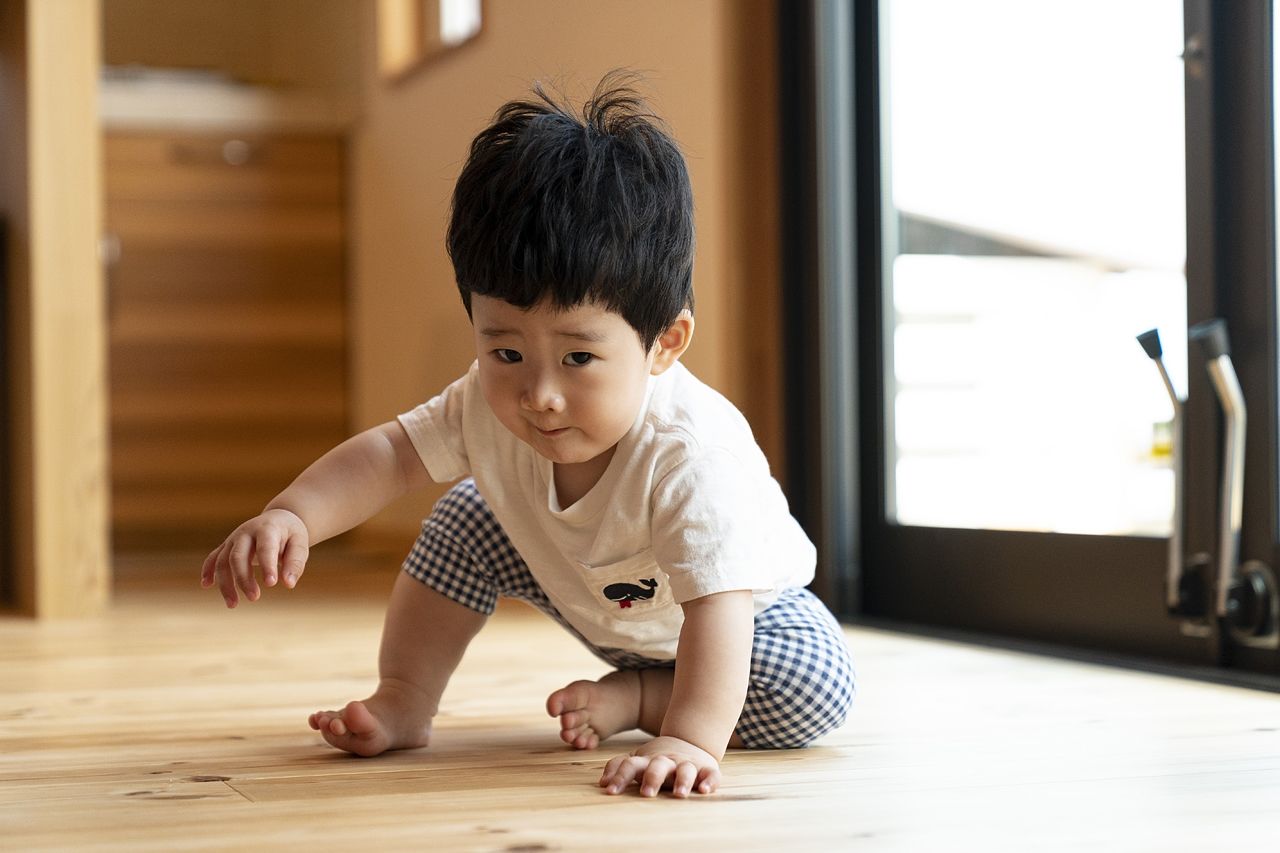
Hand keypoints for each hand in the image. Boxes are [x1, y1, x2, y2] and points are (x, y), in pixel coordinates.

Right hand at [200, 509, 309, 607]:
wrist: (279, 519)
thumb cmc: (291, 534)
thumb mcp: (300, 544)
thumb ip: (295, 563)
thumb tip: (288, 584)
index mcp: (267, 528)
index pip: (265, 547)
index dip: (267, 565)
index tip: (271, 584)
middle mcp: (246, 532)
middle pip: (238, 556)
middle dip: (243, 578)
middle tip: (254, 598)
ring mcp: (234, 538)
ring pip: (222, 560)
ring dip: (225, 583)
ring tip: (233, 605)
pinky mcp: (227, 545)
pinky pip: (214, 557)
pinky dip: (208, 570)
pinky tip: (206, 585)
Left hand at [598, 736, 720, 797]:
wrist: (690, 741)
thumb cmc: (657, 758)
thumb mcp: (638, 759)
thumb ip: (619, 767)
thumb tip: (602, 784)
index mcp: (648, 760)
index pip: (631, 765)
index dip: (620, 776)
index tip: (610, 791)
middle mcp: (667, 761)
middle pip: (658, 765)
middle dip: (652, 778)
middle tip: (646, 793)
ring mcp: (687, 764)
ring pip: (685, 770)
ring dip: (682, 780)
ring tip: (679, 794)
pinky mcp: (706, 769)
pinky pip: (711, 774)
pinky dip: (709, 781)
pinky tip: (704, 790)